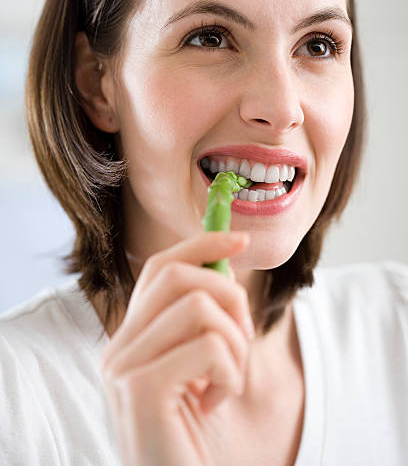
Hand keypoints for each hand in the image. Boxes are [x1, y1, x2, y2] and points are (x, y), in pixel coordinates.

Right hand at [100, 231, 253, 465]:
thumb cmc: (194, 438)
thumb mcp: (200, 369)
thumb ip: (203, 321)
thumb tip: (226, 263)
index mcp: (130, 340)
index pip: (160, 268)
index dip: (202, 245)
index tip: (241, 240)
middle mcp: (117, 349)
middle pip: (177, 276)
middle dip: (229, 295)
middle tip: (242, 337)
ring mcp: (124, 369)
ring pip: (199, 306)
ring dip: (236, 342)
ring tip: (227, 380)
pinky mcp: (142, 391)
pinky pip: (209, 346)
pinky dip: (231, 372)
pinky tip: (217, 401)